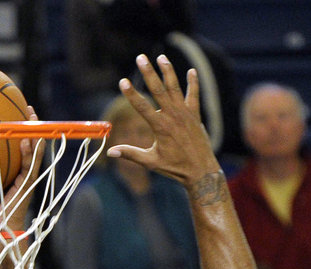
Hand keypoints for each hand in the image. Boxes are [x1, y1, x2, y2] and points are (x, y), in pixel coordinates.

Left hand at [0, 105, 43, 233]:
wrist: (4, 229)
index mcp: (20, 173)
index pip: (25, 148)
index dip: (24, 132)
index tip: (21, 115)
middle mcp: (27, 173)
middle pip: (33, 145)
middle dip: (33, 127)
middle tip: (29, 109)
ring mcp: (29, 179)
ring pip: (35, 152)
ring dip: (34, 134)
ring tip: (32, 118)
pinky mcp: (28, 185)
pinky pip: (29, 165)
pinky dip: (28, 152)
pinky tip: (24, 140)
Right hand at [107, 55, 216, 188]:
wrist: (200, 170)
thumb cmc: (174, 167)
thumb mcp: (150, 161)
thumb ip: (130, 154)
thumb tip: (110, 153)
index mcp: (160, 127)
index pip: (142, 107)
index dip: (131, 94)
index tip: (123, 81)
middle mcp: (173, 116)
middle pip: (158, 90)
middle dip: (148, 72)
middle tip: (141, 57)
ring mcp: (185, 114)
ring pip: (175, 88)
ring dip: (168, 71)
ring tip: (161, 56)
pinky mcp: (195, 115)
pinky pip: (194, 95)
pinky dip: (193, 83)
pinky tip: (191, 71)